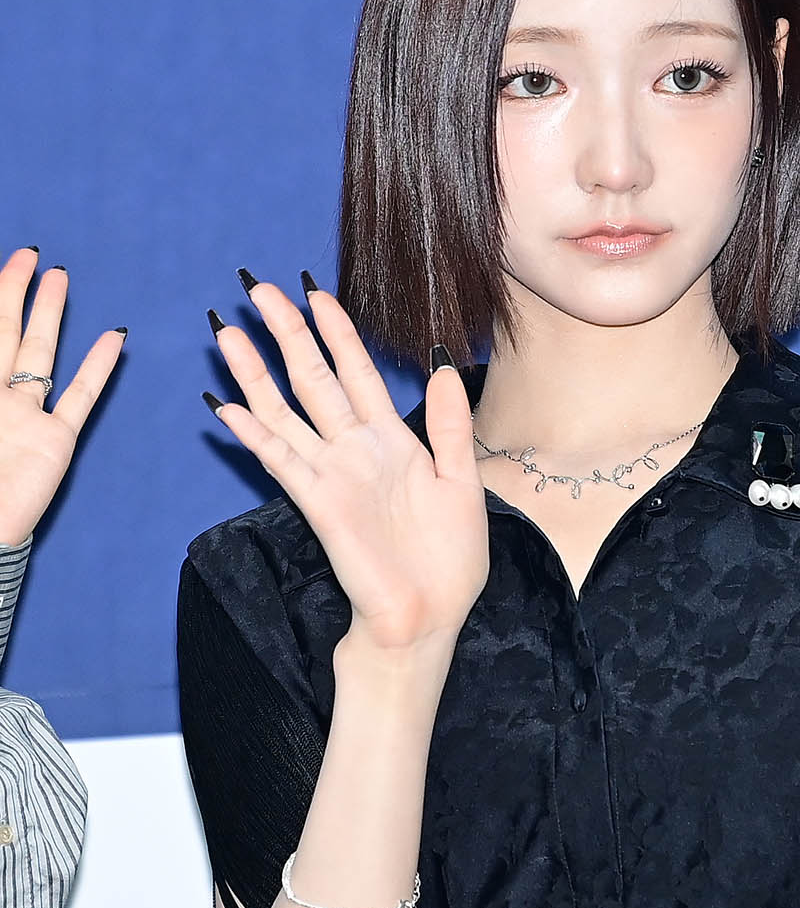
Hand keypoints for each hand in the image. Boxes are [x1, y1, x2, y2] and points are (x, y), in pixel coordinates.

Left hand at [0, 247, 126, 547]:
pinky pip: (80, 396)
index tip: (0, 266)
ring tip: (59, 278)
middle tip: (27, 255)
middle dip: (13, 291)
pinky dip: (97, 366)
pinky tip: (112, 338)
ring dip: (48, 314)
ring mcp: (27, 416)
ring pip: (39, 353)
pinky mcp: (56, 440)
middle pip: (5, 332)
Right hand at [204, 272, 489, 654]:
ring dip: (256, 373)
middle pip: (313, 379)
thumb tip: (443, 367)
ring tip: (227, 333)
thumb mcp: (463, 483)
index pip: (357, 373)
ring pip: (286, 412)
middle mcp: (355, 451)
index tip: (316, 292)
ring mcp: (332, 475)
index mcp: (393, 442)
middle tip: (258, 289)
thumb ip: (451, 427)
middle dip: (286, 334)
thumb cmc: (448, 560)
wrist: (429, 618)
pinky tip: (229, 406)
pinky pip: (282, 461)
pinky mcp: (319, 505)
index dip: (338, 333)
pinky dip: (255, 433)